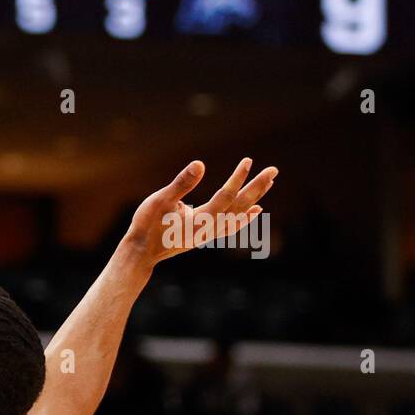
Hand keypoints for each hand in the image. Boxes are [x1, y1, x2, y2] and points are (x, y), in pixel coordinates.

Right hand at [123, 158, 277, 271]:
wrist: (140, 253)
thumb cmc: (146, 225)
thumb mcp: (159, 200)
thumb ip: (181, 184)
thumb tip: (200, 164)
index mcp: (200, 220)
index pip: (225, 197)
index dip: (238, 179)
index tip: (248, 161)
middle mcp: (209, 229)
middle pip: (239, 206)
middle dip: (257, 187)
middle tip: (274, 170)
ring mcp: (209, 234)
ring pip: (238, 215)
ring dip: (254, 198)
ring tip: (269, 183)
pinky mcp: (205, 235)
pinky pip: (232, 225)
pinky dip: (246, 217)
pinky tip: (256, 211)